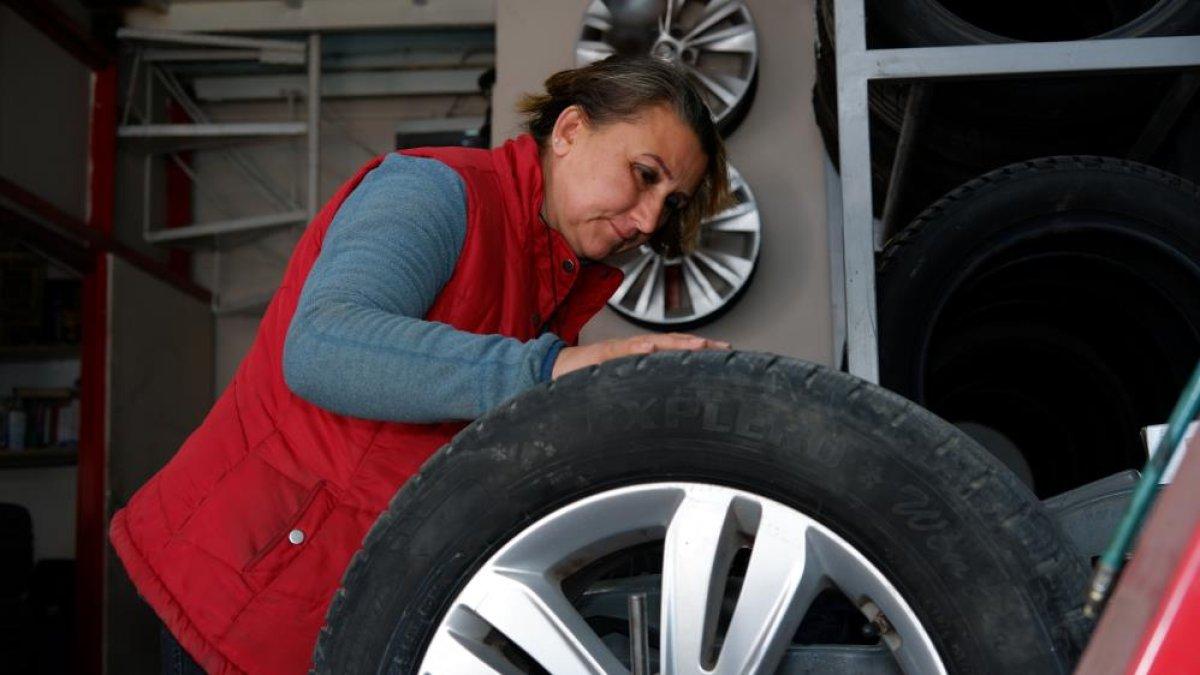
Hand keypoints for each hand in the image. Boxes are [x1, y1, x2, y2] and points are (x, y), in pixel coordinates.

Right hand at [551, 333, 731, 378]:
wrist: (550, 370)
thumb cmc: (585, 380)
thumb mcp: (620, 388)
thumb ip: (642, 392)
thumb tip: (668, 410)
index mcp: (639, 357)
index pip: (674, 351)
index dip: (698, 351)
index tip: (725, 354)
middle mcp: (632, 350)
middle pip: (670, 344)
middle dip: (697, 346)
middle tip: (723, 348)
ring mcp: (616, 352)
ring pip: (650, 344)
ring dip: (675, 344)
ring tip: (698, 346)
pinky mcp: (599, 357)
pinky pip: (618, 352)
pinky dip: (635, 349)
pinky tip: (650, 348)